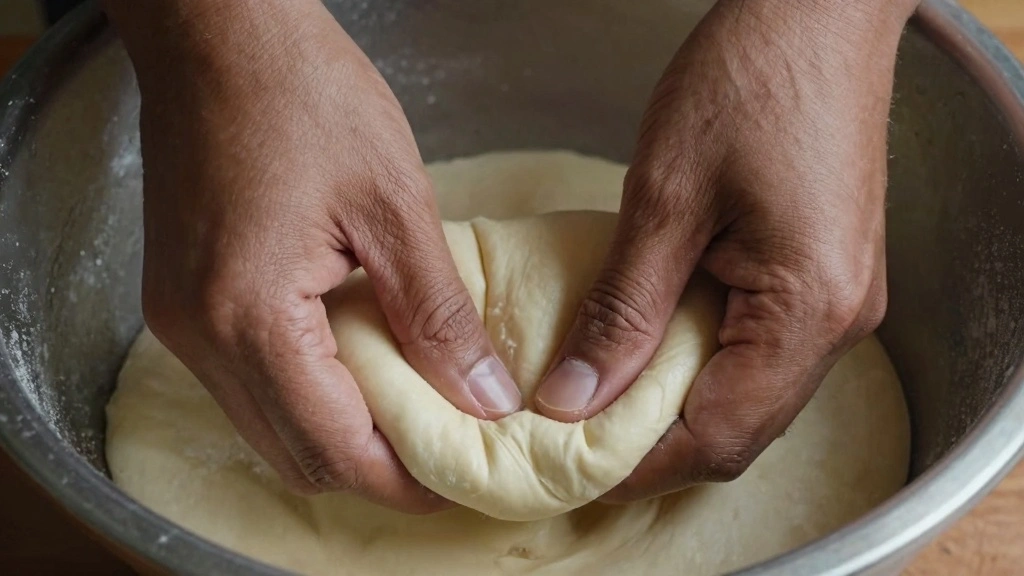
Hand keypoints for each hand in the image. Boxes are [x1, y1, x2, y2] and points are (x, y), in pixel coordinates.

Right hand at [103, 0, 520, 510]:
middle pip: (292, 452)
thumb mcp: (393, 203)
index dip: (400, 480)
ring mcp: (181, 319)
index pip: (333, 446)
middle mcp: (199, 334)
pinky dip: (305, 393)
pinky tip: (356, 363)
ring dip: (337, 432)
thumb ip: (437, 312)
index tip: (458, 481)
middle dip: (370, 467)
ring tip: (409, 411)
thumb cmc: (303, 95)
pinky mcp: (181, 298)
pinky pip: (246, 381)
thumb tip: (483, 396)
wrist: (218, 33)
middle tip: (443, 452)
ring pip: (265, 424)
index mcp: (249, 315)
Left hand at [535, 0, 917, 499]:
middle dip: (653, 444)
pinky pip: (759, 352)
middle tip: (570, 439)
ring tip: (596, 399)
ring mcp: (840, 302)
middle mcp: (839, 322)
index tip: (565, 467)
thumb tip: (575, 399)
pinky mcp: (825, 277)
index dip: (636, 464)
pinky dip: (698, 365)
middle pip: (739, 428)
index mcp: (808, 309)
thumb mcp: (665, 198)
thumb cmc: (749, 81)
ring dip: (673, 406)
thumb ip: (622, 311)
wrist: (817, 12)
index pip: (717, 436)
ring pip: (748, 394)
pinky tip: (646, 347)